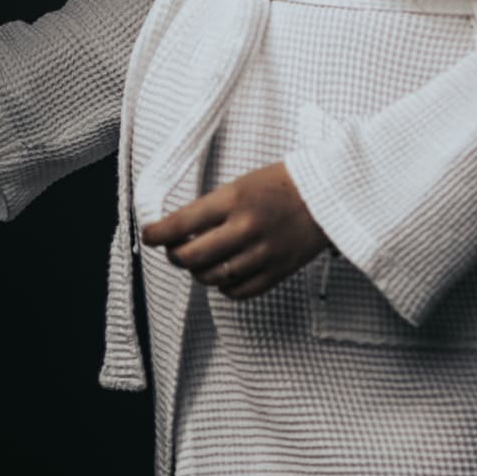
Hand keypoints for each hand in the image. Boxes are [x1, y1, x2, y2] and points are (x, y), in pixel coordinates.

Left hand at [141, 161, 328, 300]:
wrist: (327, 195)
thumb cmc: (281, 184)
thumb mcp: (240, 184)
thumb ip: (211, 209)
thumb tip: (179, 232)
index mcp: (233, 200)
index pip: (180, 224)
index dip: (157, 233)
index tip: (149, 235)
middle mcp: (245, 229)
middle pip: (191, 257)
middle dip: (174, 256)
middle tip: (173, 250)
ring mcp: (262, 254)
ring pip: (212, 277)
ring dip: (198, 272)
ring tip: (200, 261)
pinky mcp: (276, 272)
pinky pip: (238, 291)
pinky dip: (224, 286)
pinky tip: (225, 274)